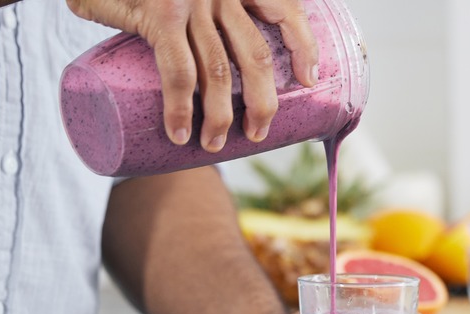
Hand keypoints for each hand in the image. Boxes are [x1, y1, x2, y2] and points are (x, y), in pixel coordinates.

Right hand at [65, 0, 317, 151]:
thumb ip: (204, 6)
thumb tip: (213, 56)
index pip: (286, 8)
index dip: (303, 46)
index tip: (309, 80)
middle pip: (256, 54)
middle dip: (262, 101)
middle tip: (258, 131)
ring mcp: (191, 3)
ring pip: (220, 70)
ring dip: (221, 115)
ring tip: (215, 143)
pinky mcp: (161, 15)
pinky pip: (179, 71)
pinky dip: (181, 107)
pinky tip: (180, 132)